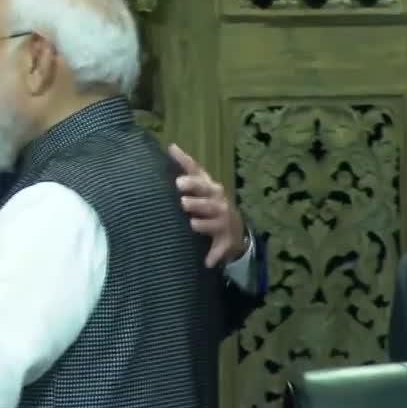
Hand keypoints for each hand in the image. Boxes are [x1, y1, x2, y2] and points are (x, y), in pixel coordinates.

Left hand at [168, 143, 246, 267]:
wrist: (235, 230)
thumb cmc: (210, 203)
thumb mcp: (201, 186)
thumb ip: (187, 167)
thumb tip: (171, 146)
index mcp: (210, 188)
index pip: (200, 177)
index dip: (190, 175)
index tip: (178, 178)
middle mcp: (219, 202)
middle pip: (208, 198)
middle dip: (197, 199)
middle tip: (182, 200)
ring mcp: (224, 222)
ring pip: (213, 222)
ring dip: (203, 223)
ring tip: (192, 224)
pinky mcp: (226, 242)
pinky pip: (220, 249)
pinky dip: (214, 255)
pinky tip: (207, 261)